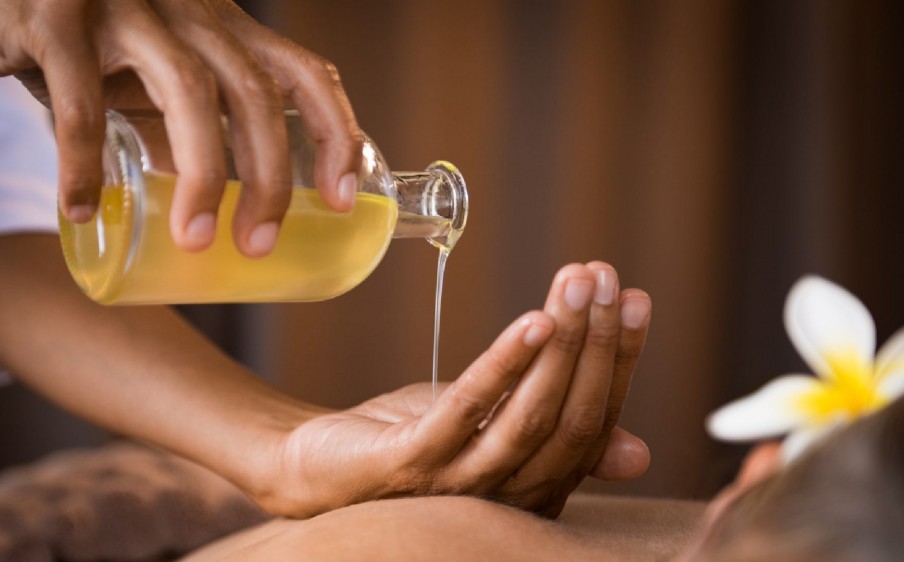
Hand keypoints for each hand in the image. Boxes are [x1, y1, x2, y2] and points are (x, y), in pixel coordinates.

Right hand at [0, 0, 360, 254]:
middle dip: (269, 177)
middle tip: (260, 243)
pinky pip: (80, 100)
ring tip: (196, 241)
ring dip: (202, 175)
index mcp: (223, 27)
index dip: (337, 133)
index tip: (346, 199)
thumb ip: (187, 125)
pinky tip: (81, 207)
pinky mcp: (57, 17)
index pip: (305, 72)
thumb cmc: (86, 43)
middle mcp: (188, 11)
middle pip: (255, 92)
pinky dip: (82, 161)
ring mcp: (127, 8)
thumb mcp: (153, 77)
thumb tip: (215, 197)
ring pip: (189, 91)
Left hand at [251, 262, 650, 517]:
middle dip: (597, 342)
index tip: (634, 298)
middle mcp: (507, 496)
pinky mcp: (412, 463)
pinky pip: (467, 410)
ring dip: (562, 344)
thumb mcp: (495, 434)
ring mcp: (458, 484)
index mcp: (536, 487)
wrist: (320, 469)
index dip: (619, 361)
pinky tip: (531, 320)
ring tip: (576, 284)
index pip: (595, 424)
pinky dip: (504, 364)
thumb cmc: (415, 444)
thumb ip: (555, 435)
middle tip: (606, 276)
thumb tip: (639, 452)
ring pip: (529, 416)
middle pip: (572, 420)